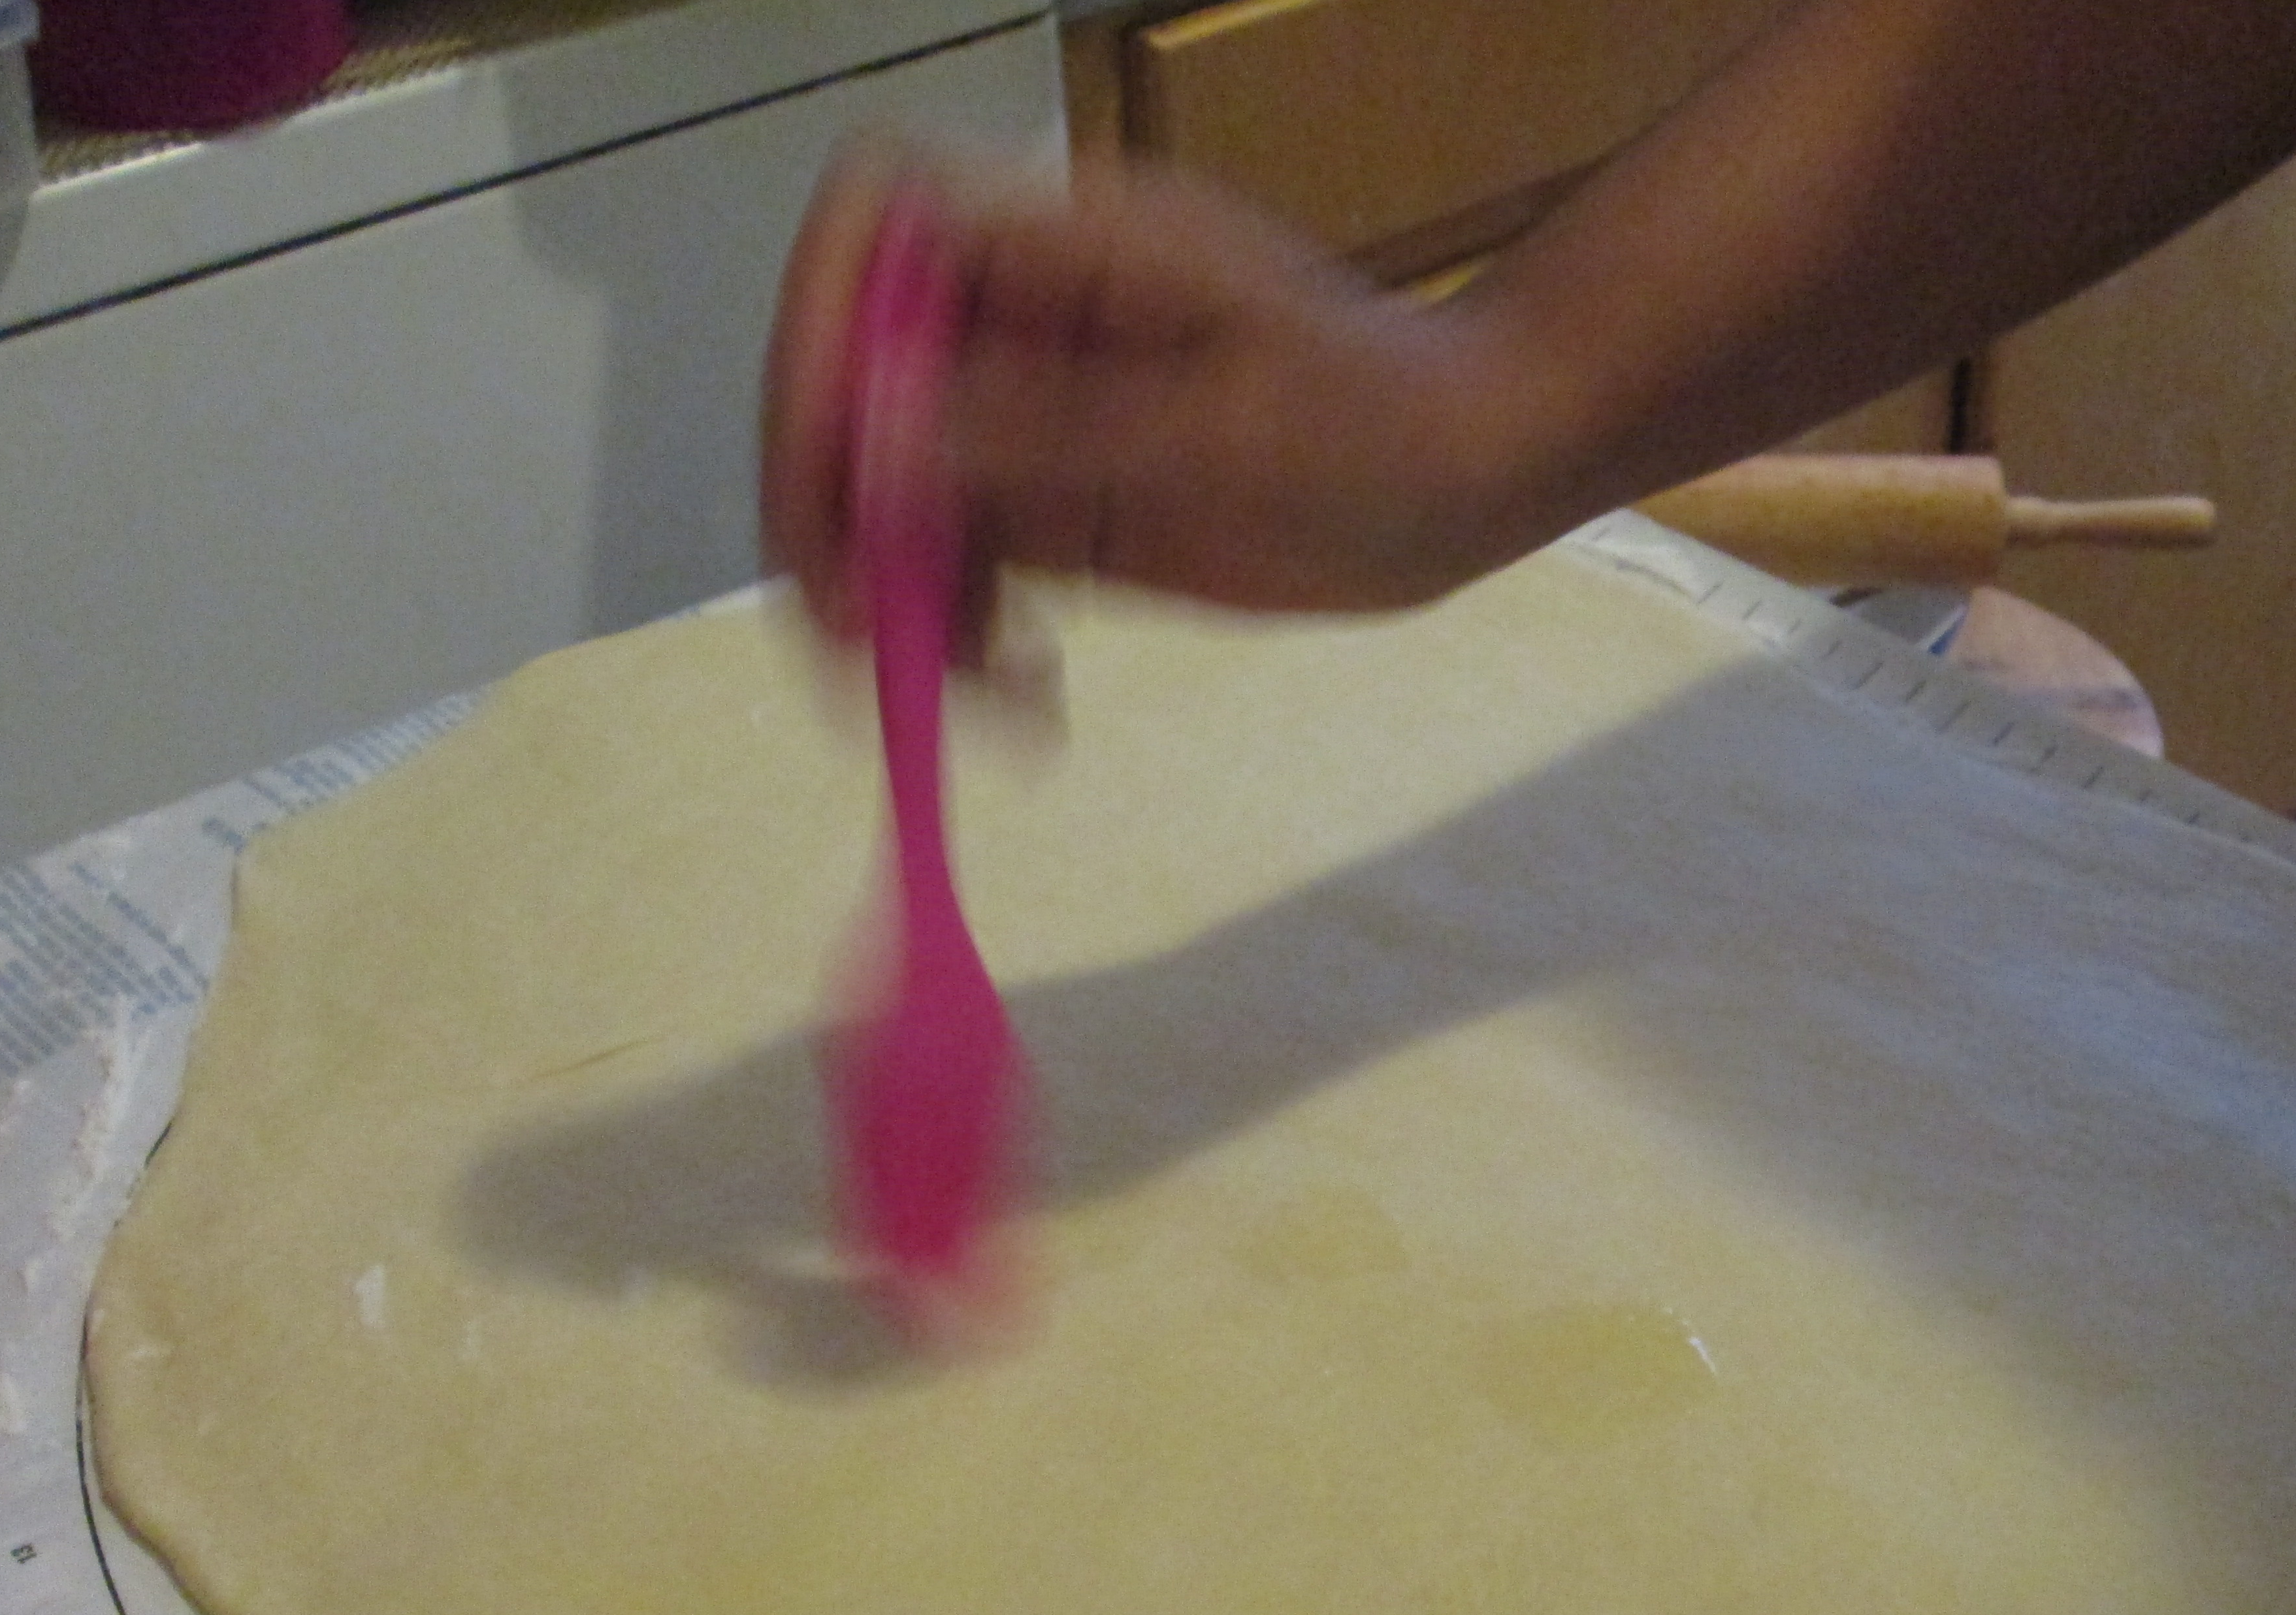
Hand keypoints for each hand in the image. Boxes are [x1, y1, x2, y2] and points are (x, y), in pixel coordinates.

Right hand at [761, 142, 1561, 646]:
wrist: (1477, 472)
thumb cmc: (1385, 422)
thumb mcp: (1225, 429)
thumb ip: (1055, 430)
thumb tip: (888, 440)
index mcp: (1065, 249)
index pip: (877, 232)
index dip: (819, 334)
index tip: (832, 473)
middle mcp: (1025, 320)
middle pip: (852, 381)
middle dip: (835, 507)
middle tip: (859, 637)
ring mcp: (1035, 414)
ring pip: (892, 494)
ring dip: (895, 600)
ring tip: (977, 694)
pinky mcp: (1060, 505)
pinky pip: (962, 568)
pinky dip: (960, 640)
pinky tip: (1019, 702)